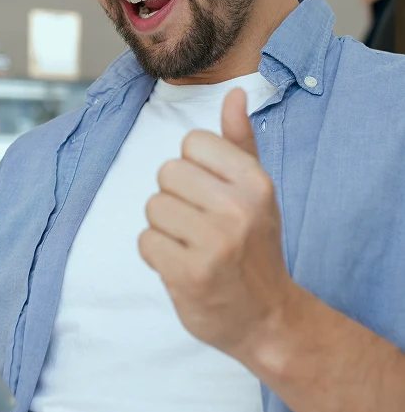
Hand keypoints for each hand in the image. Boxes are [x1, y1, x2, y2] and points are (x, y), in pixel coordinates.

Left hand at [139, 88, 298, 361]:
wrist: (267, 318)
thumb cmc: (255, 247)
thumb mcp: (256, 192)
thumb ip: (239, 142)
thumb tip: (234, 93)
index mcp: (255, 182)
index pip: (192, 142)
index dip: (193, 168)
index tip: (211, 195)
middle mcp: (238, 209)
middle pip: (166, 173)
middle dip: (175, 199)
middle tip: (200, 225)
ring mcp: (214, 243)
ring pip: (152, 207)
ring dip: (164, 229)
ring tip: (192, 247)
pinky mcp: (189, 274)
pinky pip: (145, 242)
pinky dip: (156, 256)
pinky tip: (182, 267)